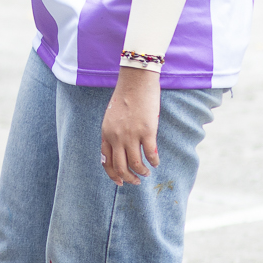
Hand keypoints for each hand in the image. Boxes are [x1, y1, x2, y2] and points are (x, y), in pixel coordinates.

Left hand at [100, 67, 159, 184]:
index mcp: (106, 133)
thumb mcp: (111, 117)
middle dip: (129, 179)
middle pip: (121, 167)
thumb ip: (113, 133)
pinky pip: (150, 154)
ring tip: (147, 172)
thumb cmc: (125, 97)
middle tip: (136, 181)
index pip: (106, 161)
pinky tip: (156, 162)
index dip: (113, 175)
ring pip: (136, 165)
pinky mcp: (147, 131)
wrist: (135, 81)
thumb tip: (120, 151)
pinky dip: (154, 162)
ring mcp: (131, 135)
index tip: (120, 181)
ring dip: (142, 172)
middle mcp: (116, 136)